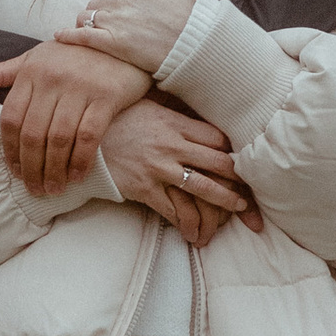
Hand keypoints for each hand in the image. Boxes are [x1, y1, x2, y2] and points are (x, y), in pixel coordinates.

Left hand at [0, 39, 150, 193]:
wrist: (120, 40)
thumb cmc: (72, 54)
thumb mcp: (34, 58)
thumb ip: (0, 72)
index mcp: (31, 73)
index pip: (11, 119)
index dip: (10, 150)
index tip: (15, 171)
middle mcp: (52, 80)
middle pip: (33, 134)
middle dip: (31, 167)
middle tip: (34, 189)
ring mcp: (80, 88)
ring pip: (59, 139)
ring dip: (54, 170)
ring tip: (54, 188)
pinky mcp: (106, 97)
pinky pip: (89, 136)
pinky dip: (81, 160)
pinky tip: (77, 176)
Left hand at [62, 0, 195, 77]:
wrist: (199, 41)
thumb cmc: (193, 12)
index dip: (114, 2)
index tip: (119, 13)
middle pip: (97, 3)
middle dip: (100, 13)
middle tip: (108, 26)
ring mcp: (114, 20)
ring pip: (87, 17)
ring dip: (88, 24)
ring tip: (93, 34)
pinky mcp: (111, 42)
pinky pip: (81, 35)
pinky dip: (68, 34)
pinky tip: (59, 36)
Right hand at [98, 99, 256, 245]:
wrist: (82, 139)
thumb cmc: (118, 119)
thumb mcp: (149, 106)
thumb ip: (175, 112)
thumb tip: (199, 109)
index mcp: (175, 124)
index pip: (217, 138)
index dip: (235, 150)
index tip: (245, 159)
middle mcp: (171, 146)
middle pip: (218, 163)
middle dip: (239, 178)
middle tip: (253, 187)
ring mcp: (159, 169)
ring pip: (202, 188)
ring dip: (225, 200)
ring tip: (239, 207)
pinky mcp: (144, 189)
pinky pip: (173, 209)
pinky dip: (188, 222)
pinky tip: (198, 229)